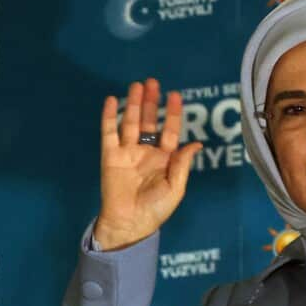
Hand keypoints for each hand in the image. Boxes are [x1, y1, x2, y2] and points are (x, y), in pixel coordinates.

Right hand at [94, 79, 203, 250]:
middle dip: (151, 102)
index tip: (175, 94)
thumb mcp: (176, 188)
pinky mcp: (110, 156)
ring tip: (136, 86)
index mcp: (164, 159)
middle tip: (153, 82)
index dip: (173, 113)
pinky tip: (111, 101)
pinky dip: (109, 117)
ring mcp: (127, 152)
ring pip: (130, 122)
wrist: (130, 223)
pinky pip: (109, 133)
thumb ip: (182, 164)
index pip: (169, 130)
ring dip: (133, 104)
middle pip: (149, 121)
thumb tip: (196, 143)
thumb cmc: (155, 209)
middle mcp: (145, 151)